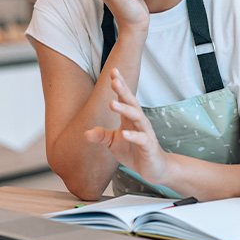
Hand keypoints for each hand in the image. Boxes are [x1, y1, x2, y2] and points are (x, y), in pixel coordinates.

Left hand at [85, 68, 170, 183]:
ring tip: (112, 103)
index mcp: (129, 119)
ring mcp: (145, 133)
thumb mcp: (113, 143)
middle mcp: (139, 122)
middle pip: (132, 103)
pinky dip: (133, 136)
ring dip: (125, 109)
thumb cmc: (134, 151)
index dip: (120, 85)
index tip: (113, 70)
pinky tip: (124, 133)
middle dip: (123, 90)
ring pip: (137, 117)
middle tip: (114, 80)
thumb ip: (101, 136)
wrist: (154, 169)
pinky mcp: (149, 147)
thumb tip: (85, 133)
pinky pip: (142, 139)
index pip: (125, 98)